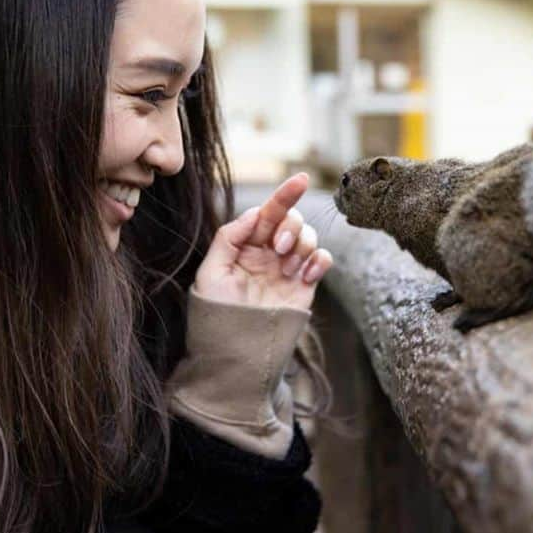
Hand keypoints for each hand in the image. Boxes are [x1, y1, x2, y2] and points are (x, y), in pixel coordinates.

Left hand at [194, 173, 333, 311]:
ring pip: (309, 236)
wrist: (237, 353)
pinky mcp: (305, 285)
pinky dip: (319, 261)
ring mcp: (288, 267)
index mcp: (245, 245)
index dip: (285, 194)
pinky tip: (305, 276)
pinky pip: (322, 260)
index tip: (301, 179)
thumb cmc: (217, 315)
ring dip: (302, 246)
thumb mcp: (210, 274)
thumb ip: (229, 238)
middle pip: (292, 219)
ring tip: (287, 271)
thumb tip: (254, 213)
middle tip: (279, 247)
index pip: (266, 212)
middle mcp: (268, 252)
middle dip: (290, 226)